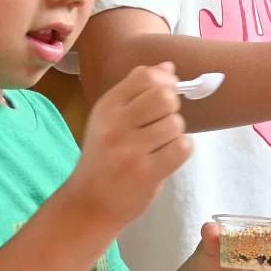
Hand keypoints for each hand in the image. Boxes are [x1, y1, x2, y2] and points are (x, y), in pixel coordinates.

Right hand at [69, 63, 189, 226]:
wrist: (88, 203)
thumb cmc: (104, 158)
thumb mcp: (109, 119)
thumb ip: (136, 91)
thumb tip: (168, 67)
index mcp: (106, 107)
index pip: (145, 76)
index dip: (166, 81)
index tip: (166, 93)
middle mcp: (115, 125)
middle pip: (164, 97)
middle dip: (173, 107)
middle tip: (164, 121)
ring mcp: (130, 150)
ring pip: (175, 124)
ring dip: (176, 133)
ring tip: (161, 144)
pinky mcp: (146, 173)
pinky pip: (181, 147)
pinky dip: (181, 149)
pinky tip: (168, 156)